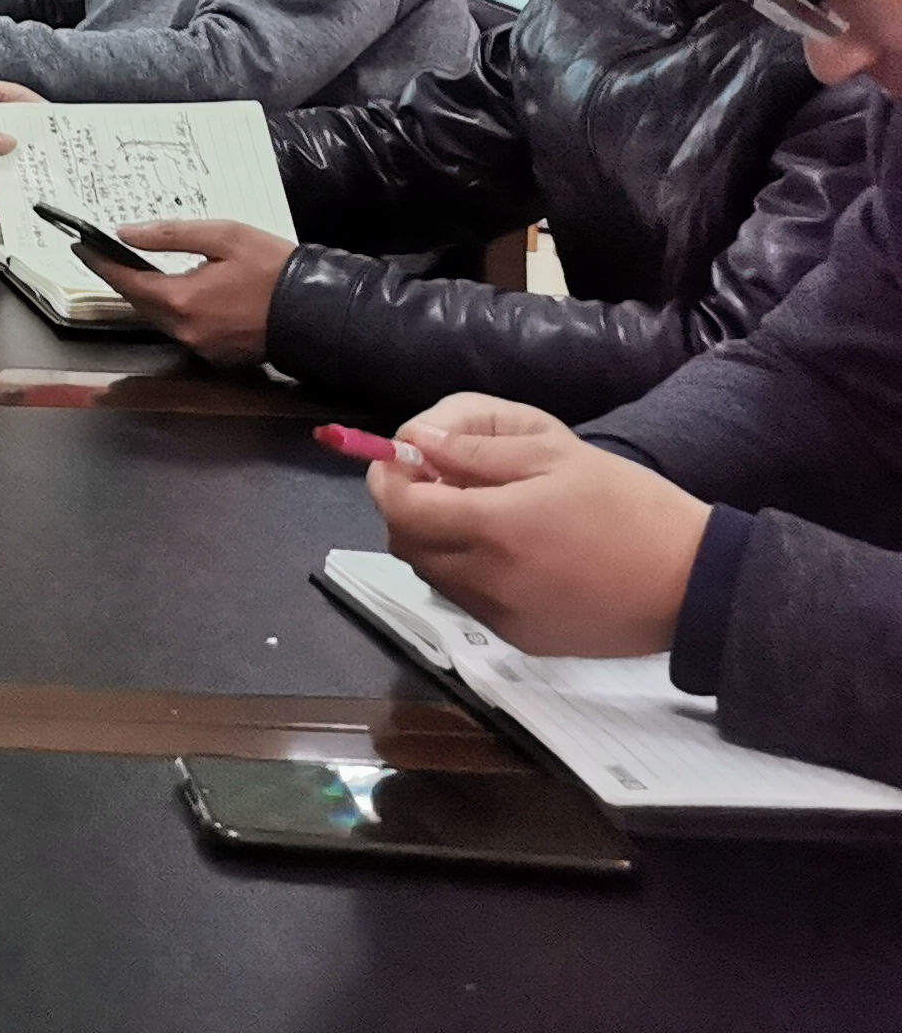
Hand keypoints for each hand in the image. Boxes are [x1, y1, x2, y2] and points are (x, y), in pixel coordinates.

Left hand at [88, 217, 294, 362]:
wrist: (318, 311)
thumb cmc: (274, 268)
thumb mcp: (223, 235)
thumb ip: (169, 235)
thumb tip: (126, 233)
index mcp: (182, 300)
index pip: (126, 281)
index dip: (100, 263)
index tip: (81, 248)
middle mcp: (185, 330)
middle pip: (139, 303)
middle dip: (123, 278)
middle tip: (107, 255)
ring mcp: (202, 347)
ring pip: (159, 318)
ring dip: (148, 295)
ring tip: (140, 268)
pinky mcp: (218, 356)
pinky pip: (183, 330)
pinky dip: (175, 311)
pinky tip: (180, 292)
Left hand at [370, 396, 712, 657]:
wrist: (695, 583)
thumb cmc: (629, 505)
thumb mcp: (555, 454)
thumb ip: (474, 451)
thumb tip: (414, 442)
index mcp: (493, 529)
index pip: (401, 509)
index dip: (387, 480)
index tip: (398, 458)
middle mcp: (486, 581)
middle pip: (406, 544)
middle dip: (405, 508)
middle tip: (435, 481)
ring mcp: (503, 617)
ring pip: (433, 574)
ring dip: (433, 541)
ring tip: (474, 512)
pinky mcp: (523, 640)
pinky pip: (468, 600)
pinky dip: (464, 572)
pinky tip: (505, 551)